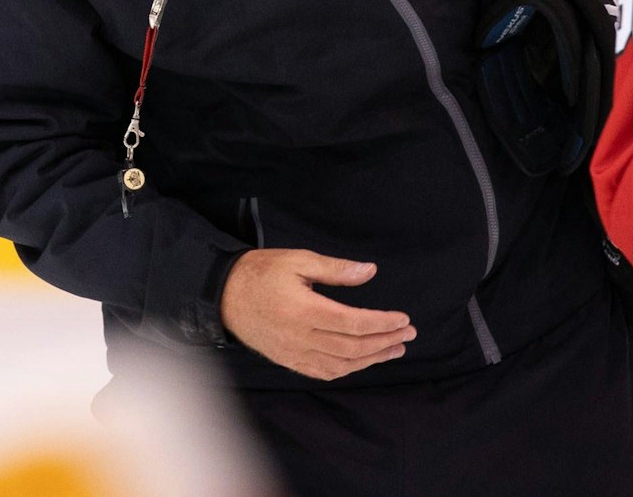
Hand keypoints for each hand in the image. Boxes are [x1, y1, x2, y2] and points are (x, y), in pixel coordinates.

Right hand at [219, 249, 414, 380]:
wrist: (224, 295)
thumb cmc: (261, 272)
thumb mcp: (299, 260)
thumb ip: (336, 270)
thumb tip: (370, 271)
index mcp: (304, 311)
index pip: (354, 324)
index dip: (383, 324)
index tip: (403, 319)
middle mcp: (300, 337)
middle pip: (352, 348)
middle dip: (385, 342)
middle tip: (408, 334)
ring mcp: (293, 353)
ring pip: (341, 365)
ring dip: (372, 359)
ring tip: (395, 349)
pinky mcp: (288, 360)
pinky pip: (323, 372)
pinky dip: (348, 370)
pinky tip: (363, 361)